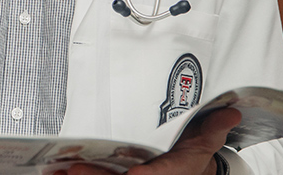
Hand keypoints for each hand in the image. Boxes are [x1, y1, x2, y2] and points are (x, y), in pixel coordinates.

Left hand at [63, 108, 240, 174]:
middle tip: (75, 169)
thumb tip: (229, 114)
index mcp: (175, 169)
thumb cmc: (191, 151)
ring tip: (56, 172)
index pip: (163, 173)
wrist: (189, 169)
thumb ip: (214, 127)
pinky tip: (54, 172)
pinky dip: (75, 174)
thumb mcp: (206, 138)